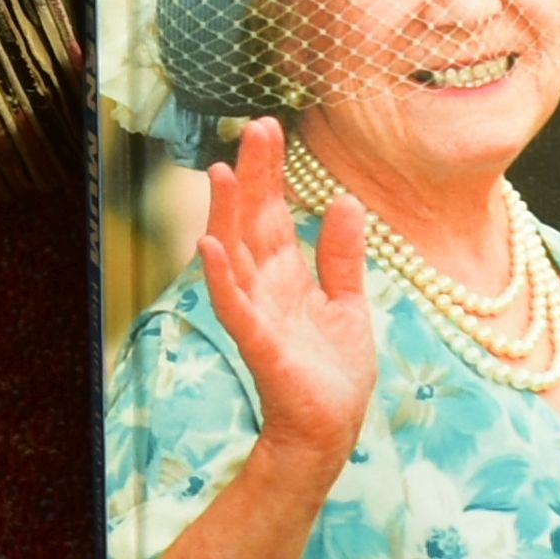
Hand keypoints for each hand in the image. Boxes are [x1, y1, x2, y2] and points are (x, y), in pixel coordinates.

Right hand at [197, 117, 377, 468]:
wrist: (330, 433)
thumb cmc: (332, 375)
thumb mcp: (348, 304)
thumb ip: (342, 256)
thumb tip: (344, 201)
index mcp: (287, 276)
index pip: (274, 212)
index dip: (271, 171)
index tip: (269, 125)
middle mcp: (266, 288)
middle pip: (254, 221)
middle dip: (254, 175)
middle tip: (255, 126)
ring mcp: (258, 315)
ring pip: (236, 255)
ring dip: (227, 214)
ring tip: (223, 171)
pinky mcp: (260, 345)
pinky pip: (235, 306)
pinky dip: (221, 276)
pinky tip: (211, 246)